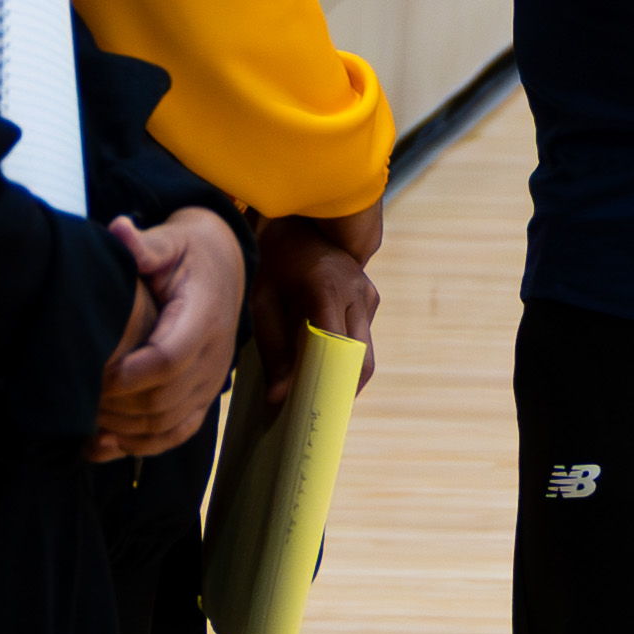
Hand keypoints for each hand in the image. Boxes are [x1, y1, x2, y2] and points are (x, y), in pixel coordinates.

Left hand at [89, 207, 242, 461]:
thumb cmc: (189, 252)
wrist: (225, 267)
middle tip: (77, 397)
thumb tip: (120, 230)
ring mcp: (213, 381)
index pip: (168, 359)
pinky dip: (142, 446)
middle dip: (118, 406)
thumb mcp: (170, 240)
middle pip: (165, 399)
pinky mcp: (206, 396)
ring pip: (169, 423)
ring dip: (124, 430)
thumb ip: (145, 244)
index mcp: (204, 316)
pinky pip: (179, 432)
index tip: (92, 373)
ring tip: (84, 420)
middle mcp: (215, 355)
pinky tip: (104, 446)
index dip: (128, 375)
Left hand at [249, 208, 384, 406]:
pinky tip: (322, 360)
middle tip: (317, 410)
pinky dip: (346, 353)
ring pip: (365, 350)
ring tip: (317, 389)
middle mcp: (356, 291)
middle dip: (341, 387)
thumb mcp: (262, 303)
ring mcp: (368, 292)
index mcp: (327, 289)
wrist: (295, 223)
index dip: (329, 382)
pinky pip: (363, 335)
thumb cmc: (272, 261)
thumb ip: (272, 351)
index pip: (338, 349)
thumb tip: (279, 398)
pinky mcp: (371, 295)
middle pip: (361, 358)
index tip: (314, 409)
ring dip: (344, 370)